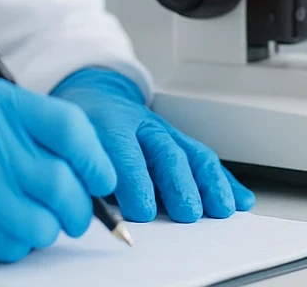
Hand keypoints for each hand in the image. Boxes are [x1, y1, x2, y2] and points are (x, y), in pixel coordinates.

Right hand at [0, 74, 116, 267]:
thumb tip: (93, 162)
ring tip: (19, 215)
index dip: (96, 157)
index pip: (68, 126)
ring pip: (44, 221)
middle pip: (63, 181)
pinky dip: (13, 243)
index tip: (103, 177)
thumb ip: (25, 126)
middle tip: (76, 210)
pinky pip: (13, 245)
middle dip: (80, 206)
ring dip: (44, 228)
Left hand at [51, 67, 254, 222]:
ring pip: (191, 154)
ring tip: (220, 209)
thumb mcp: (68, 145)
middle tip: (187, 212)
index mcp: (107, 125)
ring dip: (209, 183)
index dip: (134, 181)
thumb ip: (81, 175)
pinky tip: (238, 198)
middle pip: (165, 153)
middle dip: (179, 183)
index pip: (124, 152)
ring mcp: (164, 132)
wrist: (94, 96)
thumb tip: (92, 209)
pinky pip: (205, 159)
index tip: (140, 210)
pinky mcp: (180, 140)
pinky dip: (224, 181)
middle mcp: (140, 126)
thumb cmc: (80, 130)